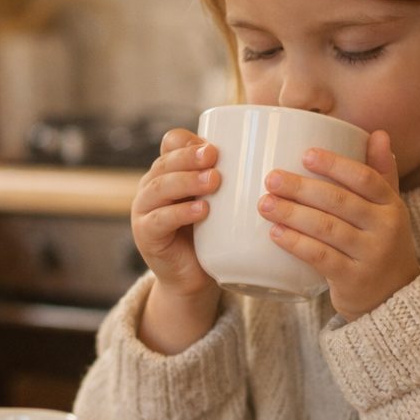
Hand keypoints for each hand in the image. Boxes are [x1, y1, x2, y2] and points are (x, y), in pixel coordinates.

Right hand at [131, 128, 222, 352]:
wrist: (193, 278)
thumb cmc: (212, 234)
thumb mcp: (221, 201)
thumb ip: (232, 180)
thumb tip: (275, 156)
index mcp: (169, 170)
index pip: (171, 143)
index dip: (188, 141)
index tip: (214, 145)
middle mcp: (152, 185)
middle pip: (165, 162)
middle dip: (189, 156)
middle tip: (214, 155)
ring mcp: (144, 210)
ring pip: (160, 187)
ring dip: (187, 181)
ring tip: (214, 180)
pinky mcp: (146, 235)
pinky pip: (159, 220)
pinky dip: (181, 213)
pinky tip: (202, 210)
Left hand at [257, 130, 419, 320]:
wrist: (394, 299)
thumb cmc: (381, 243)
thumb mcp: (388, 209)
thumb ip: (381, 173)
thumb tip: (378, 133)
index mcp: (392, 205)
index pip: (366, 179)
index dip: (336, 165)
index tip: (306, 154)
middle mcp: (386, 229)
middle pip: (340, 202)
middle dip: (302, 188)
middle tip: (271, 178)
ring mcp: (370, 256)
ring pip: (327, 229)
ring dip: (292, 214)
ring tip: (265, 203)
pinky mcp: (353, 280)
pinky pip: (321, 257)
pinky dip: (296, 244)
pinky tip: (275, 233)